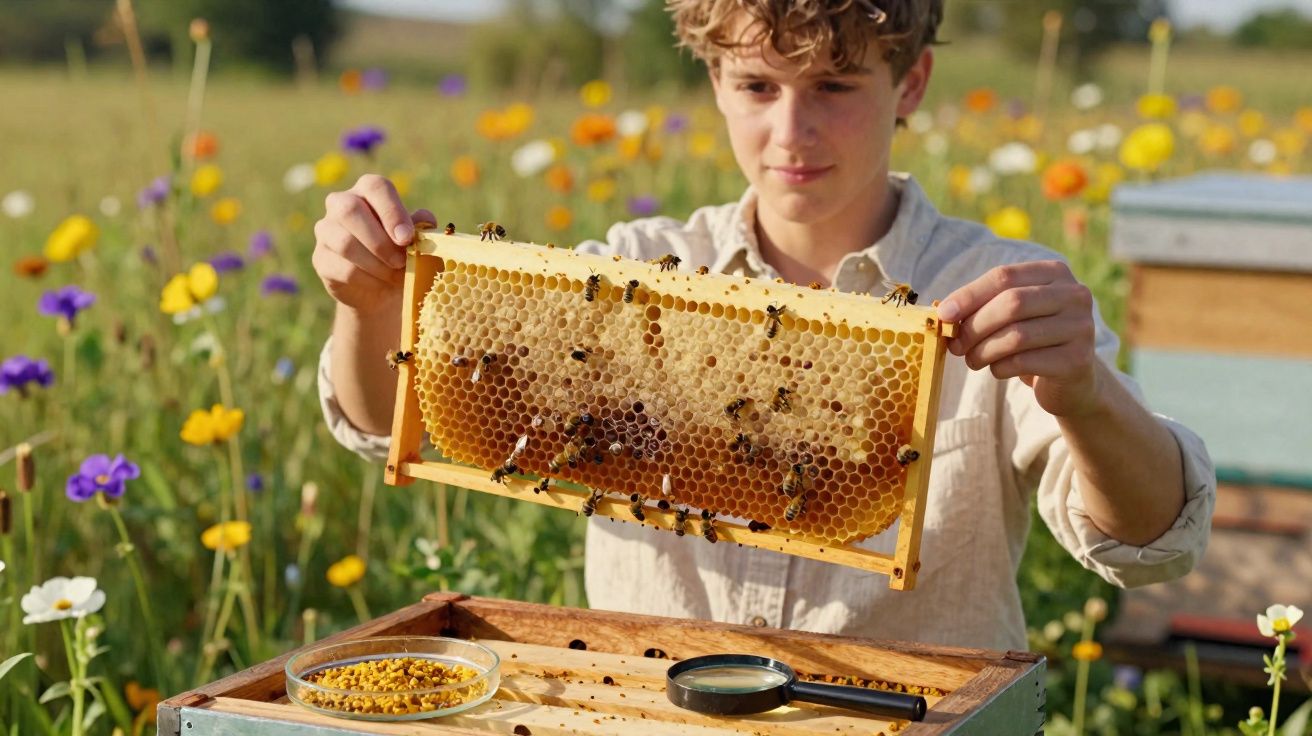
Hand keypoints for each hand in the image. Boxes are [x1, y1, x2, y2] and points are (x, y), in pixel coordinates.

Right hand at [312, 174, 434, 313]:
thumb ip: (421, 227)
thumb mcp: (417, 240)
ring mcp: (326, 230)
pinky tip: (380, 283)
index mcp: (368, 191)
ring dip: (376, 264)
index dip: (392, 211)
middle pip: (350, 209)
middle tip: (402, 261)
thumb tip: (424, 220)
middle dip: (380, 241)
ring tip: (395, 275)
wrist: (382, 290)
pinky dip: (366, 279)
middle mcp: (341, 203)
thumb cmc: (402, 254)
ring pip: (344, 242)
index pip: (375, 187)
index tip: (407, 238)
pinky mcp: (320, 258)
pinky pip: (341, 268)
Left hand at [937, 260, 1101, 417]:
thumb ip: (983, 306)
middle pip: (1011, 303)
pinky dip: (1000, 368)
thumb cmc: (1033, 341)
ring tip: (972, 360)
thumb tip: (944, 313)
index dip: (969, 295)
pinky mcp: (1077, 360)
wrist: (1072, 380)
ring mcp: (1081, 327)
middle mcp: (1075, 295)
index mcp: (1055, 273)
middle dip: (975, 325)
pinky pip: (1024, 362)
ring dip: (983, 351)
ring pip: (1016, 335)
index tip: (943, 313)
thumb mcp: (1012, 316)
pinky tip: (997, 370)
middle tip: (955, 344)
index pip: (1004, 276)